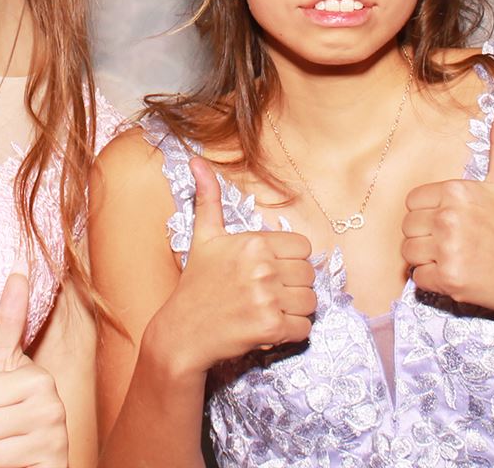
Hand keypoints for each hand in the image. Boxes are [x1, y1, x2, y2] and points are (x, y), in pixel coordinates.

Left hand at [0, 273, 67, 467]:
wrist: (37, 464)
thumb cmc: (14, 416)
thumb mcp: (6, 370)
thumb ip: (9, 324)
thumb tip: (18, 270)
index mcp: (39, 378)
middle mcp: (52, 404)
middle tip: (3, 428)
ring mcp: (54, 436)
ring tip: (10, 445)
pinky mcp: (52, 462)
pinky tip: (18, 461)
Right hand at [155, 154, 315, 373]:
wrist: (182, 333)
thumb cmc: (196, 285)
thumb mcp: (203, 237)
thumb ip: (208, 198)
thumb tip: (196, 160)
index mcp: (253, 242)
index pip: (303, 248)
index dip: (290, 261)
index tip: (271, 272)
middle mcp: (262, 267)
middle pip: (309, 275)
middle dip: (294, 287)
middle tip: (268, 295)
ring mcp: (267, 298)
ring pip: (311, 302)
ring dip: (295, 311)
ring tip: (269, 310)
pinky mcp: (270, 327)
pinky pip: (304, 328)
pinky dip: (292, 332)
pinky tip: (269, 329)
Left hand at [401, 99, 493, 313]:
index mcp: (457, 190)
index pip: (412, 202)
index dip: (427, 214)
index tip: (449, 222)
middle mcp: (449, 217)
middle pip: (407, 227)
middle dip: (425, 237)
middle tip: (453, 244)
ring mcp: (449, 250)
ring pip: (408, 253)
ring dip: (426, 260)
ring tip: (453, 259)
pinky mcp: (450, 280)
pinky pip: (418, 279)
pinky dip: (432, 281)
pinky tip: (457, 276)